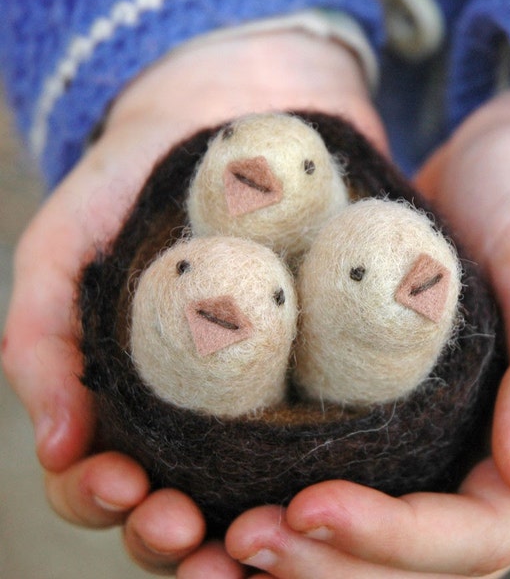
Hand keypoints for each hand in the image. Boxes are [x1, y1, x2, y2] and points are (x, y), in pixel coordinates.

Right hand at [1, 29, 386, 575]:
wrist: (225, 120)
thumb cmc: (129, 185)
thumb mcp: (60, 250)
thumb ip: (39, 338)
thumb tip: (55, 441)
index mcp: (127, 393)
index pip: (103, 475)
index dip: (105, 497)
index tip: (127, 488)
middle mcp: (194, 407)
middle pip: (178, 498)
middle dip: (174, 529)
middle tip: (186, 525)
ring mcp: (261, 392)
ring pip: (248, 486)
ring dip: (246, 523)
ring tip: (253, 530)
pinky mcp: (324, 363)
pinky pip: (326, 427)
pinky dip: (322, 467)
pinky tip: (328, 483)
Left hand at [222, 84, 509, 576]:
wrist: (497, 163)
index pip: (466, 538)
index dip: (388, 541)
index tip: (306, 508)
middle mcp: (476, 462)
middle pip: (404, 558)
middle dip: (325, 565)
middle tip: (245, 540)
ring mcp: (425, 436)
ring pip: (362, 531)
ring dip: (295, 551)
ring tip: (221, 539)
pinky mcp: (379, 401)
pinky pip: (334, 464)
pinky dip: (281, 489)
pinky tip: (225, 487)